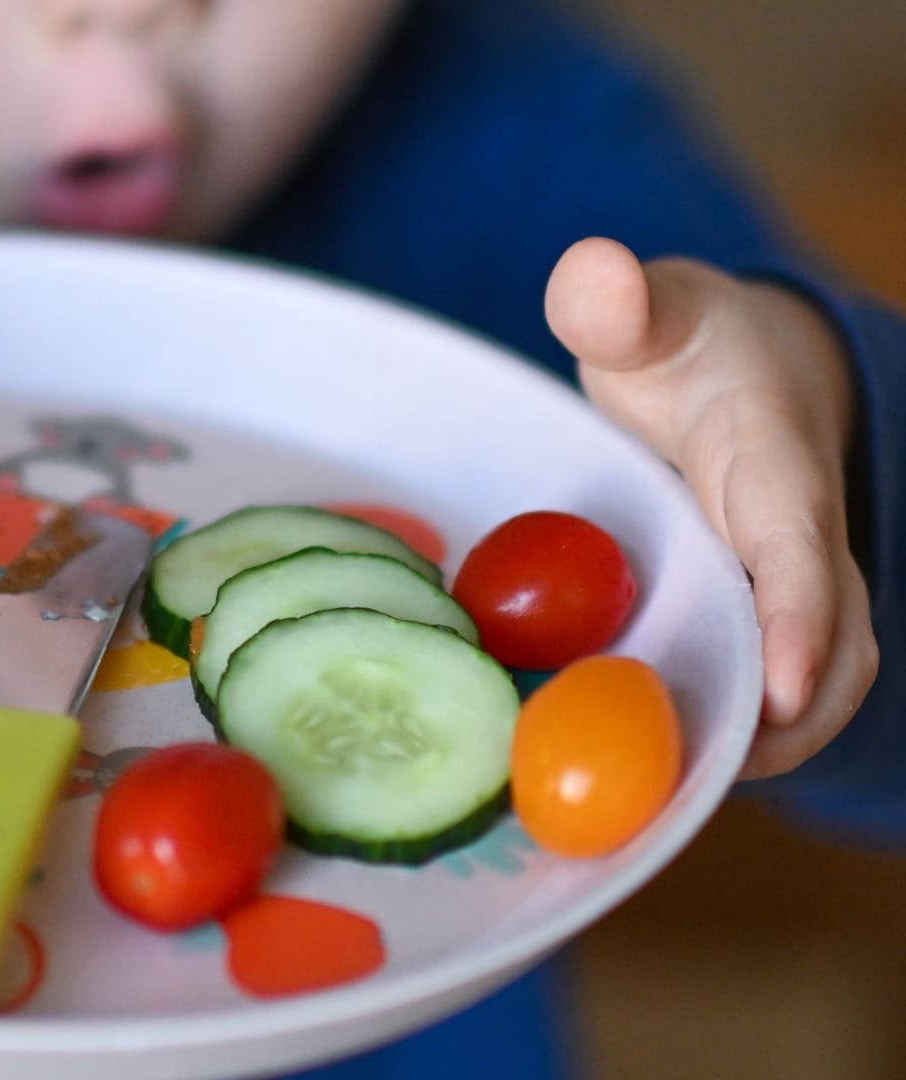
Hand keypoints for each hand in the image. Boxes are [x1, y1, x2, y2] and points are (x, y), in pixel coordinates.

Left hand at [546, 237, 878, 778]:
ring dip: (756, 742)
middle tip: (685, 785)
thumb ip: (620, 300)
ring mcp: (791, 588)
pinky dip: (731, 731)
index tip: (785, 696)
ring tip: (664, 797)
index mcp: (777, 468)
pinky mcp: (766, 619)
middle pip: (829, 647)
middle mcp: (804, 541)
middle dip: (782, 722)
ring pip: (810, 683)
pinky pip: (768, 685)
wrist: (750, 371)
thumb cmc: (690, 348)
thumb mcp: (655, 315)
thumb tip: (592, 272)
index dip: (799, 624)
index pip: (801, 552)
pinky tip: (654, 771)